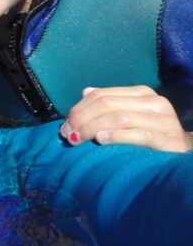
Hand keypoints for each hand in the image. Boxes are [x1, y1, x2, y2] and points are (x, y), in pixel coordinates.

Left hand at [60, 85, 192, 152]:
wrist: (185, 153)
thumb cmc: (151, 134)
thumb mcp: (130, 115)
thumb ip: (109, 103)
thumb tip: (86, 92)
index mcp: (141, 93)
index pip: (102, 95)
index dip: (79, 108)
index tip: (65, 125)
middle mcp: (154, 102)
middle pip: (107, 105)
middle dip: (81, 119)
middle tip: (67, 134)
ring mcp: (163, 120)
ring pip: (118, 118)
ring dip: (92, 128)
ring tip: (77, 139)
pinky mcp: (169, 139)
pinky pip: (138, 134)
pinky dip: (116, 136)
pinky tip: (101, 140)